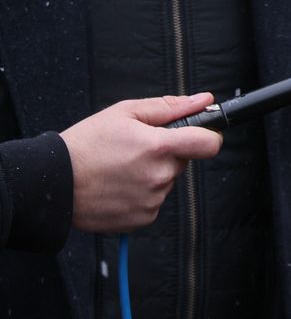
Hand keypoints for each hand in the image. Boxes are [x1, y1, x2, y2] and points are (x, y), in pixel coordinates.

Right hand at [58, 94, 222, 231]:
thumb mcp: (125, 113)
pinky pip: (154, 202)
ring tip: (120, 169)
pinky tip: (118, 186)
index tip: (198, 135)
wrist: (52, 184)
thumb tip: (204, 100)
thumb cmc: (85, 145)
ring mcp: (151, 200)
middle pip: (183, 161)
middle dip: (167, 154)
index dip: (208, 137)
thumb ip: (170, 107)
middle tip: (135, 151)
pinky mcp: (142, 219)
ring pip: (166, 181)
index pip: (209, 144)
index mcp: (159, 147)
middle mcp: (159, 176)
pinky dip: (141, 194)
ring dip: (153, 175)